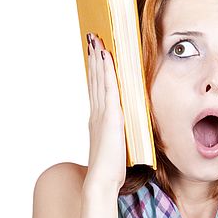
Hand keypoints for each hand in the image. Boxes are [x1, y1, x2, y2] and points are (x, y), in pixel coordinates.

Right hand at [85, 33, 126, 190]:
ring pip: (98, 78)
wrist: (102, 180)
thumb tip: (126, 126)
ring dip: (97, 57)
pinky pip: (108, 86)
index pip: (96, 89)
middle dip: (93, 58)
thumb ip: (119, 132)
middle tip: (91, 38)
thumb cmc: (111, 169)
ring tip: (95, 39)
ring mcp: (102, 112)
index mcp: (98, 120)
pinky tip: (106, 55)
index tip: (94, 55)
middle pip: (94, 79)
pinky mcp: (110, 115)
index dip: (94, 70)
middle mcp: (97, 113)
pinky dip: (106, 69)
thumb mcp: (117, 145)